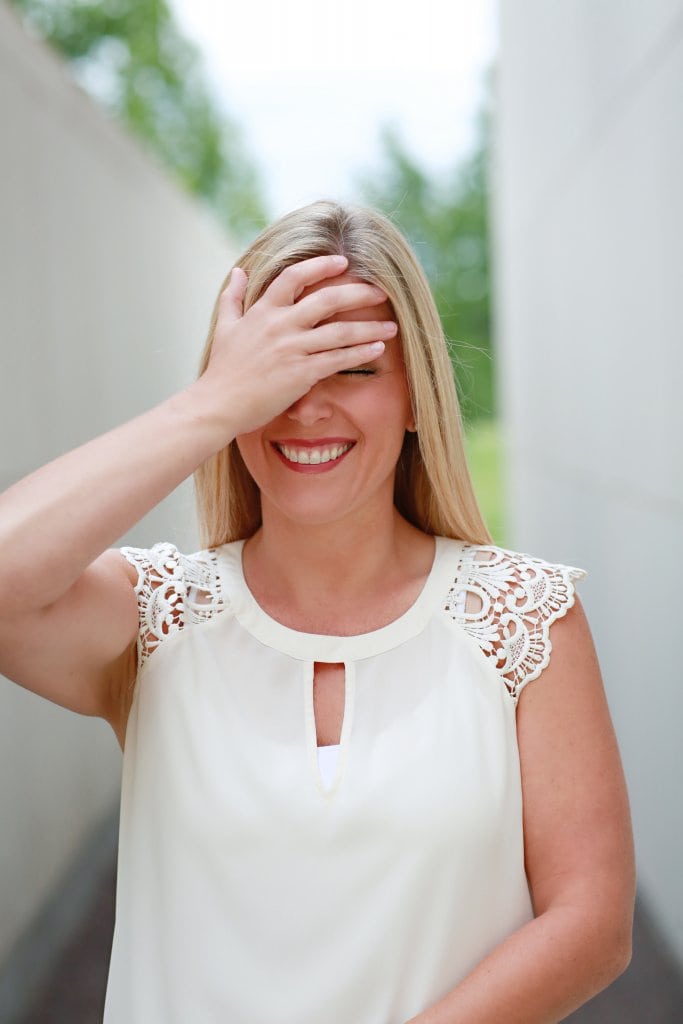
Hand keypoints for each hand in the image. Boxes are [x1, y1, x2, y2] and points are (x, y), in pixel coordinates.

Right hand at [193, 255, 397, 436]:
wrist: (218, 404)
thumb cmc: (222, 370)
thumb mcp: (224, 327)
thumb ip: (233, 297)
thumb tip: (238, 271)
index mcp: (263, 311)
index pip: (294, 277)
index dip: (321, 266)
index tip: (343, 262)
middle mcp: (280, 325)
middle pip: (327, 299)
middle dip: (359, 293)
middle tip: (382, 292)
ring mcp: (292, 348)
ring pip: (340, 331)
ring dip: (370, 327)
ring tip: (392, 326)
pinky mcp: (301, 373)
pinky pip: (338, 359)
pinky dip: (360, 353)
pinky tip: (377, 350)